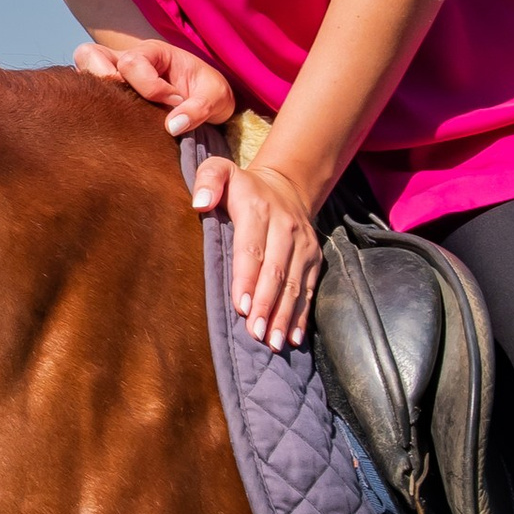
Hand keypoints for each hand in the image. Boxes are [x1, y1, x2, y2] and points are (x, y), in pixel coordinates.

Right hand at [71, 34, 234, 138]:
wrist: (207, 106)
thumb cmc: (209, 95)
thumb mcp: (216, 98)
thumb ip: (199, 108)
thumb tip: (172, 127)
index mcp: (154, 53)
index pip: (133, 62)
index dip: (150, 87)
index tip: (174, 102)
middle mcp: (127, 60)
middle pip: (90, 54)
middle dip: (104, 78)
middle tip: (128, 105)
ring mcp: (113, 77)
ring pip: (81, 69)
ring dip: (92, 90)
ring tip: (115, 114)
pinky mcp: (108, 97)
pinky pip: (85, 93)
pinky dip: (91, 104)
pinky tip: (112, 123)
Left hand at [191, 154, 322, 349]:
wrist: (287, 185)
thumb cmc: (242, 187)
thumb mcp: (220, 170)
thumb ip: (207, 180)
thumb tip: (199, 203)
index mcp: (259, 209)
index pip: (252, 248)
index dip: (247, 278)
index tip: (242, 306)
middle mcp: (286, 227)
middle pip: (275, 271)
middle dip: (266, 305)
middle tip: (255, 334)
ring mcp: (303, 244)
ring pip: (293, 284)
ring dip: (284, 316)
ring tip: (273, 342)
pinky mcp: (314, 258)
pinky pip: (307, 289)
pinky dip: (301, 315)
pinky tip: (293, 337)